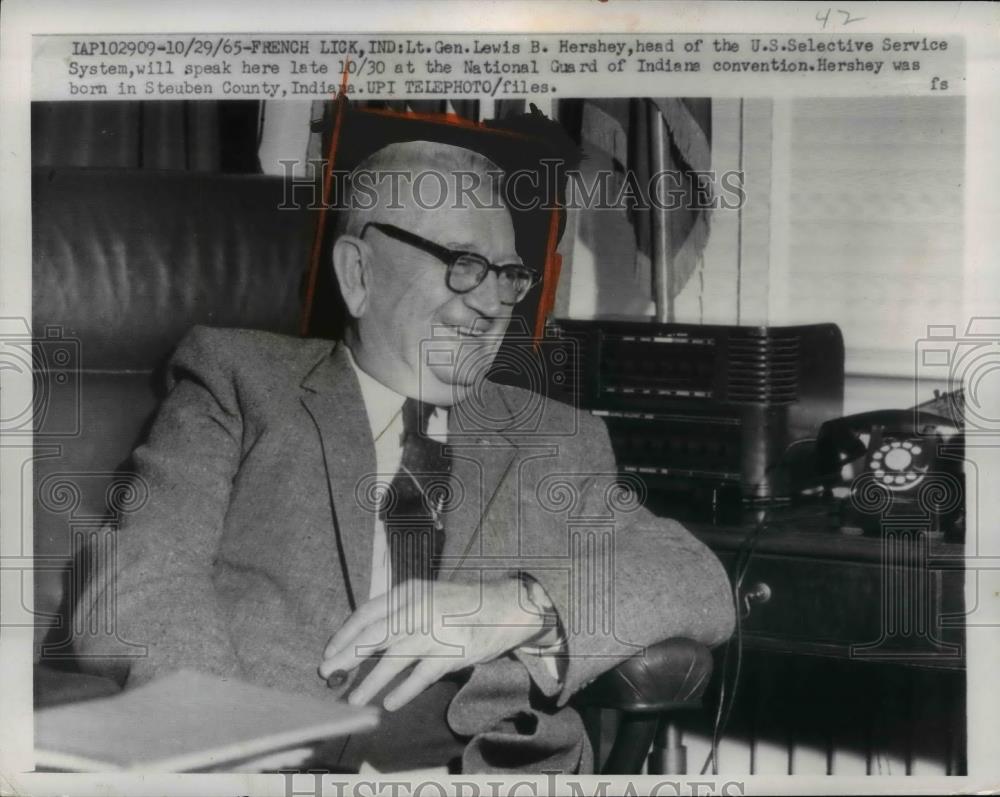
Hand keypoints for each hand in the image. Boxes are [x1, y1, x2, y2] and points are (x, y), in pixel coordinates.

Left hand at [318, 577, 548, 711]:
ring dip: (370, 682)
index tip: (329, 652)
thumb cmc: (461, 605)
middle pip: (374, 636)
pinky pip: (421, 676)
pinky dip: (404, 692)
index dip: (345, 634)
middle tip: (327, 674)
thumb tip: (364, 641)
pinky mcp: (453, 652)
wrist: (505, 606)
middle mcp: (419, 609)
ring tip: (353, 698)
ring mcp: (436, 631)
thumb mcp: (427, 596)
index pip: (367, 613)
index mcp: (409, 592)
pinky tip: (389, 703)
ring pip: (394, 660)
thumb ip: (399, 613)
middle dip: (347, 656)